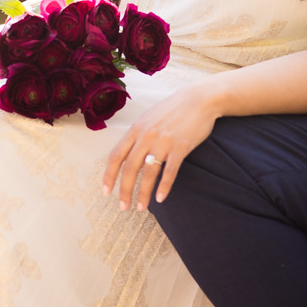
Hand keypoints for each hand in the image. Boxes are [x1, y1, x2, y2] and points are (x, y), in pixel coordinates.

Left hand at [102, 85, 220, 209]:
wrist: (199, 99)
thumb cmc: (173, 109)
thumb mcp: (149, 118)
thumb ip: (137, 134)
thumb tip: (127, 152)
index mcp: (136, 129)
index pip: (116, 156)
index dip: (109, 175)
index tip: (106, 191)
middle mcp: (146, 136)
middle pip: (129, 168)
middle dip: (124, 190)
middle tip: (123, 207)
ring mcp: (163, 142)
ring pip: (148, 173)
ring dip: (143, 193)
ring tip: (141, 207)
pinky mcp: (180, 147)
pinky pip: (170, 171)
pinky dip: (164, 186)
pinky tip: (160, 198)